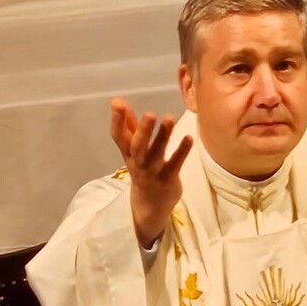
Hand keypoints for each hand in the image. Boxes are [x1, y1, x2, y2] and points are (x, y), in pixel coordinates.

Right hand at [109, 98, 192, 247]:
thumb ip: (128, 125)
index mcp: (128, 153)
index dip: (117, 120)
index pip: (118, 136)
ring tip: (169, 119)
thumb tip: (117, 100)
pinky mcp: (168, 179)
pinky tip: (189, 138)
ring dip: (163, 137)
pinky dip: (181, 151)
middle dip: (143, 130)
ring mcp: (153, 172)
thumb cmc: (142, 170)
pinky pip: (175, 164)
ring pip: (156, 154)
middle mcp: (138, 162)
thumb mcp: (132, 150)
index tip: (117, 102)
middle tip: (150, 114)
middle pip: (138, 146)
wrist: (149, 206)